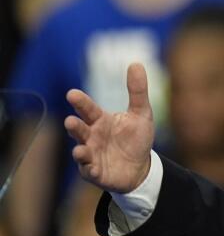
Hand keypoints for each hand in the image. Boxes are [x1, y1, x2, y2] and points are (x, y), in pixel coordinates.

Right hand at [64, 63, 155, 193]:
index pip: (88, 109)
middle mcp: (92, 136)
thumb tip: (136, 63)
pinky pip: (90, 171)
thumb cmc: (136, 138)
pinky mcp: (95, 172)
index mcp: (100, 120)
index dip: (81, 102)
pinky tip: (93, 168)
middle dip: (74, 126)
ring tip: (80, 150)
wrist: (140, 168)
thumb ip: (137, 91)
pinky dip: (90, 169)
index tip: (72, 94)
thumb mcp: (141, 113)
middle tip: (70, 121)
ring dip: (80, 150)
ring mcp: (91, 154)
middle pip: (79, 130)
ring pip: (81, 151)